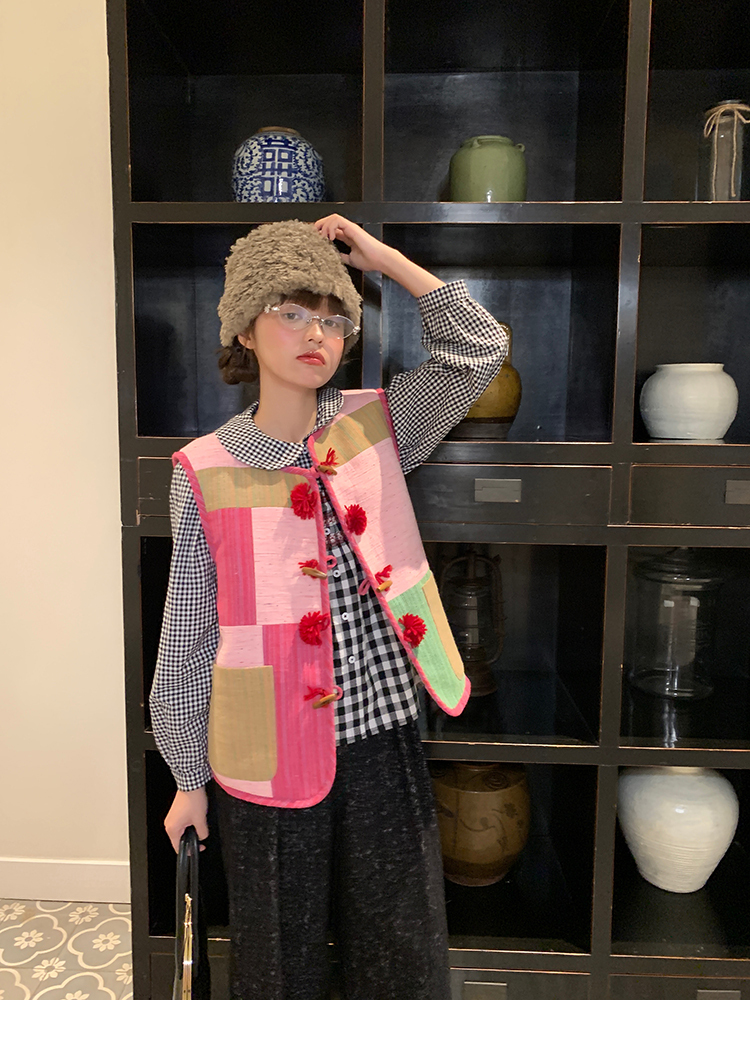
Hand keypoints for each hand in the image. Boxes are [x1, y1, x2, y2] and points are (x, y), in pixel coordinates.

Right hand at [164, 787, 208, 853]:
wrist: (191, 784)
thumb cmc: (193, 800)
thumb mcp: (200, 819)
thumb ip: (202, 833)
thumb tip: (202, 837)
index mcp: (172, 829)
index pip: (178, 847)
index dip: (190, 850)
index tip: (199, 847)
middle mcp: (169, 824)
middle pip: (180, 839)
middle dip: (192, 839)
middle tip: (201, 835)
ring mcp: (171, 818)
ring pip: (182, 831)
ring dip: (191, 830)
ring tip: (199, 824)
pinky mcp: (175, 813)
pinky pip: (181, 824)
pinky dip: (189, 824)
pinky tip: (196, 819)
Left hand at [314, 213, 444, 297]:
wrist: (379, 259)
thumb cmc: (369, 260)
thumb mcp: (350, 260)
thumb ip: (341, 257)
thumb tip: (332, 257)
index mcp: (347, 237)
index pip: (331, 229)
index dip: (321, 232)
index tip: (313, 239)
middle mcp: (348, 230)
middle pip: (329, 221)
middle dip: (319, 226)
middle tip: (312, 235)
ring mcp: (349, 227)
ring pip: (332, 218)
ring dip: (323, 226)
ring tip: (322, 237)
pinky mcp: (351, 227)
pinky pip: (336, 220)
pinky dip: (330, 226)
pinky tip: (329, 237)